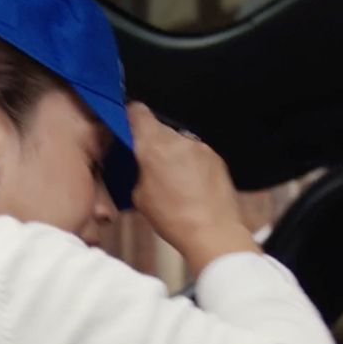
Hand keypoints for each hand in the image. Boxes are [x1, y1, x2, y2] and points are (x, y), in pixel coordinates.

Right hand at [127, 103, 258, 272]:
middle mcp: (178, 139)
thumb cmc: (172, 218)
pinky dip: (189, 162)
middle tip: (148, 164)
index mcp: (153, 145)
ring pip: (177, 141)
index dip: (130, 117)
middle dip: (151, 142)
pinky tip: (190, 184)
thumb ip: (137, 171)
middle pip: (158, 128)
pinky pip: (195, 152)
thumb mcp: (139, 196)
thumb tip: (139, 163)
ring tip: (172, 179)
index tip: (127, 127)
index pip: (138, 112)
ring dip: (172, 153)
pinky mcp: (215, 157)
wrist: (212, 231)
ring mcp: (200, 146)